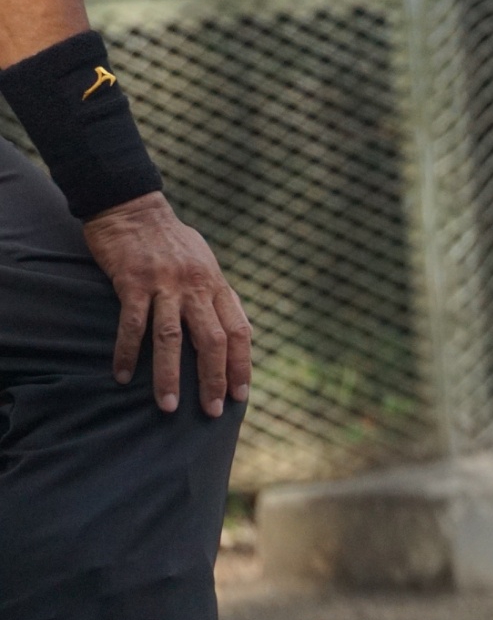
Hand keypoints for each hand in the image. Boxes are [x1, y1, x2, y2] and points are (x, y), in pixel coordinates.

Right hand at [80, 192, 250, 416]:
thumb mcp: (204, 264)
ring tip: (167, 406)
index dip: (242, 365)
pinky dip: (128, 353)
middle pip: (212, 340)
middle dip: (214, 379)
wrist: (132, 208)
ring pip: (172, 338)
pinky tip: (123, 377)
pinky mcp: (133, 282)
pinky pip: (132, 325)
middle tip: (212, 411)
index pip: (239, 331)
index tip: (240, 395)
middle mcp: (196, 286)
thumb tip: (231, 329)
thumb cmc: (170, 240)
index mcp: (216, 284)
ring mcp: (165, 285)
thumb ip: (215, 296)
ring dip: (170, 376)